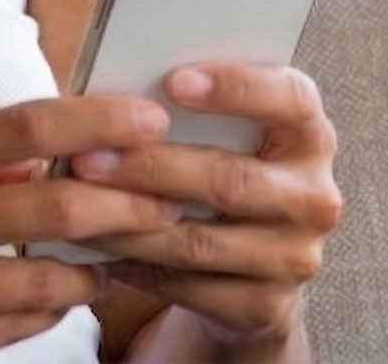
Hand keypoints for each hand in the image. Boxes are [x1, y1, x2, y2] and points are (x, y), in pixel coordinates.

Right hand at [0, 95, 186, 360]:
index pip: (22, 127)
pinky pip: (21, 327)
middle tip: (168, 196)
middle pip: (55, 206)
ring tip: (133, 245)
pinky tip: (72, 290)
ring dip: (102, 263)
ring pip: (50, 279)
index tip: (146, 119)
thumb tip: (45, 154)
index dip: (96, 121)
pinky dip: (57, 307)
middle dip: (128, 203)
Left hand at [66, 65, 342, 352]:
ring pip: (198, 241)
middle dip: (150, 166)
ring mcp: (294, 258)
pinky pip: (185, 285)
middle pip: (230, 180)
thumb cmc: (222, 169)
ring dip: (127, 222)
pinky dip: (131, 264)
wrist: (253, 266)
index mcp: (310, 135)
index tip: (173, 81)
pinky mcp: (265, 307)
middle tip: (86, 155)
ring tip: (73, 201)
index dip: (236, 87)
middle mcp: (314, 197)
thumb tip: (111, 91)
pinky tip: (93, 244)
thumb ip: (189, 108)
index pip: (290, 99)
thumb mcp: (226, 131)